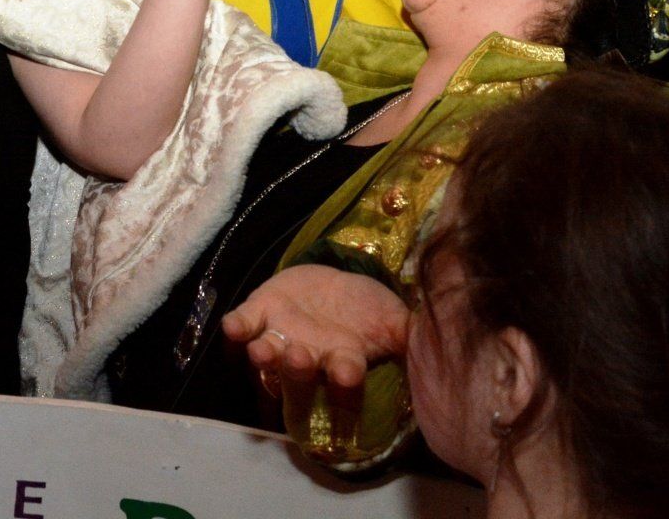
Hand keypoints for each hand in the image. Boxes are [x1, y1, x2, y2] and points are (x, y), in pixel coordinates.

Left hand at [222, 263, 410, 390]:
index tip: (348, 376)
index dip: (344, 384)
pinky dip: (234, 330)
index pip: (345, 382)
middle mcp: (308, 359)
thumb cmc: (367, 311)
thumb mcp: (394, 321)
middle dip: (297, 370)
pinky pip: (241, 327)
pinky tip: (232, 327)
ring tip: (264, 349)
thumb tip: (435, 348)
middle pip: (298, 376)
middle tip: (301, 358)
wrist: (335, 283)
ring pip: (266, 357)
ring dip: (263, 356)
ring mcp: (279, 338)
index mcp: (343, 364)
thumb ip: (411, 338)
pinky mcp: (258, 314)